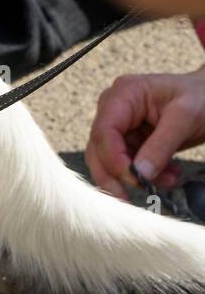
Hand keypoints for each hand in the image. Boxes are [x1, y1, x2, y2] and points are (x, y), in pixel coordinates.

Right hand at [86, 68, 204, 198]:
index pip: (103, 133)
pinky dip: (145, 175)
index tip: (134, 178)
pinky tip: (168, 175)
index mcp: (123, 95)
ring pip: (109, 163)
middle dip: (116, 176)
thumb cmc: (202, 96)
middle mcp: (113, 110)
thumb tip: (139, 175)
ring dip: (134, 178)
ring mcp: (119, 127)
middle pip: (99, 151)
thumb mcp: (186, 117)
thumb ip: (161, 146)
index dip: (114, 159)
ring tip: (167, 181)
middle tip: (131, 198)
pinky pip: (125, 166)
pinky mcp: (127, 141)